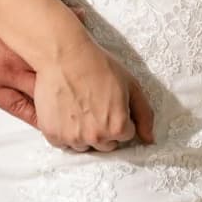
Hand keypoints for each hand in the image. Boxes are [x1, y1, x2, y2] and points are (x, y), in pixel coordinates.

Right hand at [33, 32, 155, 153]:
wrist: (64, 55)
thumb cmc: (98, 66)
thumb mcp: (131, 85)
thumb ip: (145, 115)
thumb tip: (149, 139)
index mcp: (118, 127)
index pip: (125, 135)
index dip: (120, 118)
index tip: (110, 103)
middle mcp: (96, 137)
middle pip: (105, 144)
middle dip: (104, 129)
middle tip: (94, 105)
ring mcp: (73, 138)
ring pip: (84, 145)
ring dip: (83, 133)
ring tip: (79, 108)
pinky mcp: (53, 134)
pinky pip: (62, 143)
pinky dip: (63, 132)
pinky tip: (65, 112)